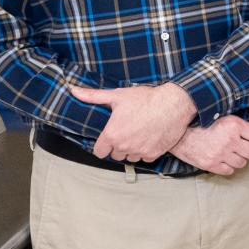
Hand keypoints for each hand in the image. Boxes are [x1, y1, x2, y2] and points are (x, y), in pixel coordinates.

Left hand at [70, 83, 198, 162]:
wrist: (174, 104)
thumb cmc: (146, 99)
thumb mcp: (117, 95)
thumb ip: (93, 96)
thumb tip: (73, 90)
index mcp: (112, 134)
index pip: (99, 152)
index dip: (102, 147)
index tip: (107, 141)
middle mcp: (125, 146)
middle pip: (115, 156)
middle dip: (118, 147)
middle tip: (125, 134)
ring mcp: (140, 151)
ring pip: (130, 158)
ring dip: (131, 150)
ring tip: (137, 136)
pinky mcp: (154, 153)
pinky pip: (146, 158)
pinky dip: (146, 152)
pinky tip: (149, 139)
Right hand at [170, 115, 248, 175]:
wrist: (178, 133)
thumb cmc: (200, 123)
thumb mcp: (223, 117)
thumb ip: (242, 125)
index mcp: (234, 125)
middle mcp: (229, 140)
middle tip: (243, 147)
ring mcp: (220, 154)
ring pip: (242, 163)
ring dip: (238, 159)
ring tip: (230, 152)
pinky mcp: (211, 164)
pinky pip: (229, 171)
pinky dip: (227, 167)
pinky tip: (222, 159)